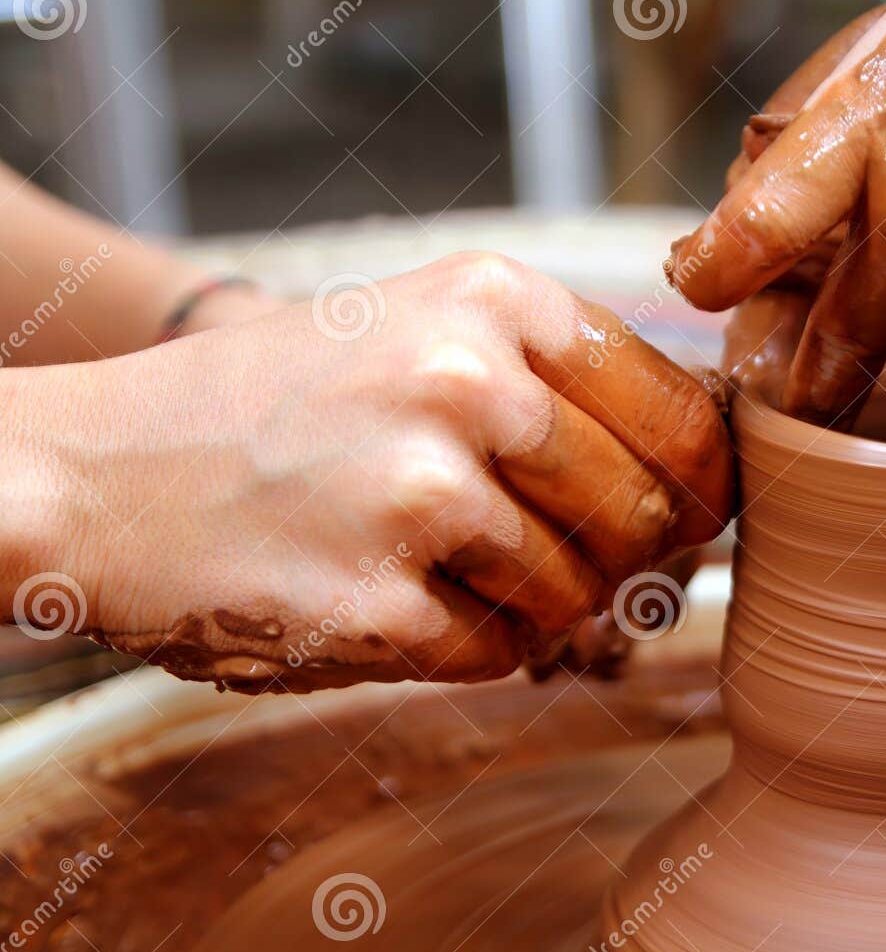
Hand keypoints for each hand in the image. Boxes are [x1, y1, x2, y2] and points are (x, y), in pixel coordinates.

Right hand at [19, 252, 730, 691]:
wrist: (102, 472)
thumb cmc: (288, 404)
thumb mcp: (429, 330)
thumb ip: (569, 378)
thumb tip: (718, 463)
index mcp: (496, 298)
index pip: (683, 416)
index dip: (698, 482)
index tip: (683, 511)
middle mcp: (468, 381)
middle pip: (647, 515)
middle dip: (618, 552)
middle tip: (548, 547)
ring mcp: (421, 495)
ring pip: (580, 595)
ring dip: (535, 602)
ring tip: (443, 563)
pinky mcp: (378, 603)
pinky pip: (499, 653)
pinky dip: (466, 645)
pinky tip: (392, 596)